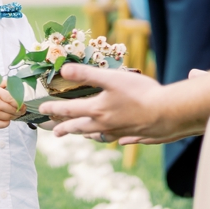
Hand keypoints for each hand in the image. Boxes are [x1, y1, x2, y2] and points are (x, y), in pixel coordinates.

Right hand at [0, 86, 20, 129]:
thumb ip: (6, 84)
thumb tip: (18, 85)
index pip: (14, 100)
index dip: (21, 103)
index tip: (23, 104)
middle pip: (14, 110)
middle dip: (20, 111)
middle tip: (21, 110)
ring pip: (10, 117)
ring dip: (14, 116)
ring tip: (13, 113)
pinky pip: (4, 125)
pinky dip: (7, 122)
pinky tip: (5, 118)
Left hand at [40, 63, 182, 143]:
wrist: (167, 114)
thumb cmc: (140, 94)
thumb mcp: (111, 78)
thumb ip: (87, 74)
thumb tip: (63, 69)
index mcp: (96, 110)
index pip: (69, 110)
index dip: (54, 109)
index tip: (42, 110)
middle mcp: (104, 125)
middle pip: (79, 127)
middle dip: (65, 129)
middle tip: (55, 132)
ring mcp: (118, 132)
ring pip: (96, 135)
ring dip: (85, 135)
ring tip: (80, 135)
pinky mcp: (132, 134)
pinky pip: (114, 138)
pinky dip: (107, 138)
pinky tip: (114, 138)